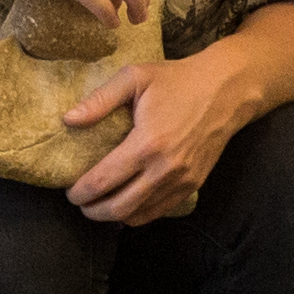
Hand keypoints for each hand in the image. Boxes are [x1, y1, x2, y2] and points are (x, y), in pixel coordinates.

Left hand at [65, 41, 267, 226]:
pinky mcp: (193, 185)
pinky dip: (138, 214)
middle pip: (118, 208)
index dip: (80, 192)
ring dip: (113, 216)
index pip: (103, 181)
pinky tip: (126, 204)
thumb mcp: (134, 77)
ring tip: (99, 205)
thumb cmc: (177, 80)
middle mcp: (165, 169)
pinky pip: (159, 211)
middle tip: (80, 202)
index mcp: (147, 143)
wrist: (226, 91)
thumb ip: (99, 100)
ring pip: (139, 215)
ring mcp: (181, 181)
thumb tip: (68, 120)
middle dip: (92, 210)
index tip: (70, 191)